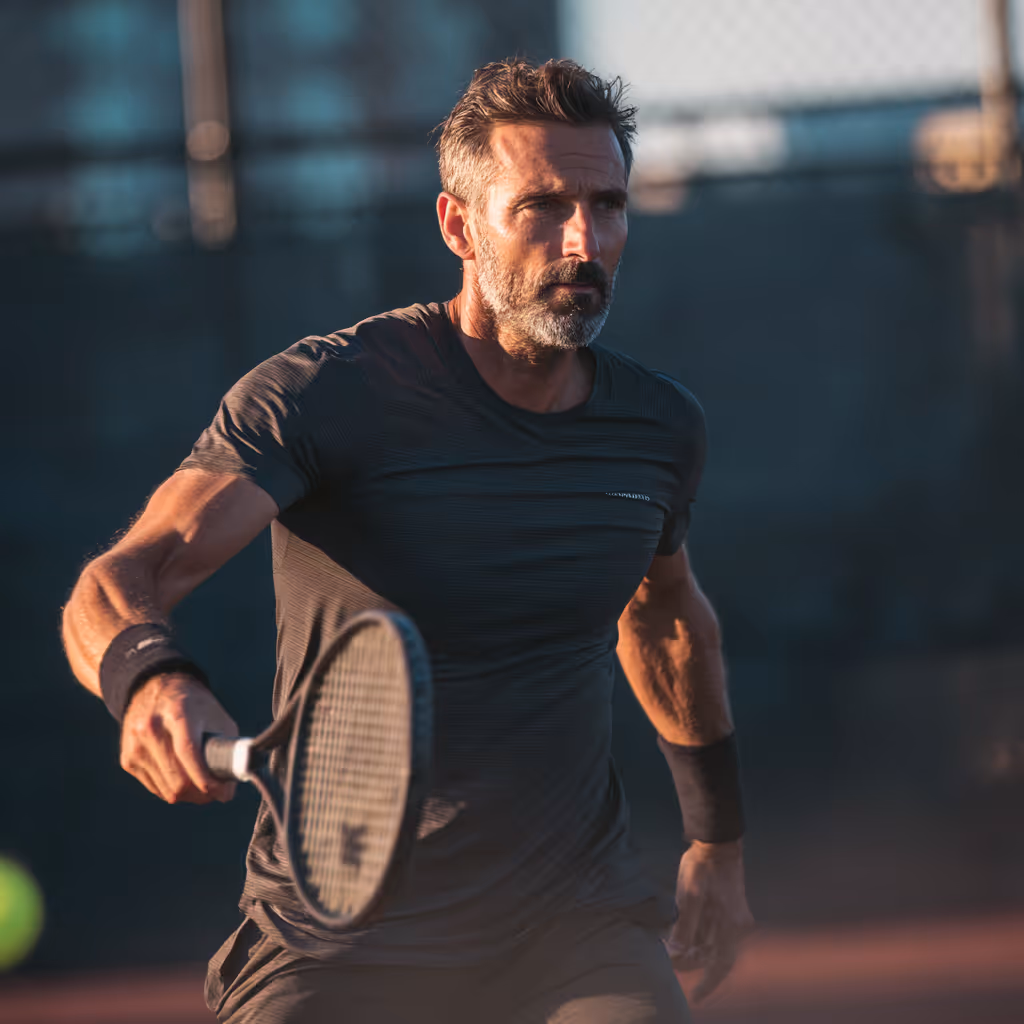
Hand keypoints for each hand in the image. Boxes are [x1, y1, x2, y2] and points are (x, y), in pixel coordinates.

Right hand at [120, 672, 238, 804]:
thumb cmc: (194, 706)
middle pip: (177, 779)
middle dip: (201, 794)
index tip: (221, 792)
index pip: (189, 752)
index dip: (206, 779)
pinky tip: (183, 779)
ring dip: (188, 796)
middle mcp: (150, 728)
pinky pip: (155, 789)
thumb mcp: (216, 717)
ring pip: (166, 791)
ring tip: (202, 787)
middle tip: (216, 793)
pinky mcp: (127, 759)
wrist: (155, 689)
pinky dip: (172, 790)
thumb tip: (228, 789)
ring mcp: (135, 745)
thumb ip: (227, 749)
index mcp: (177, 713)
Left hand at [665, 838, 754, 1003]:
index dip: (708, 983)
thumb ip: (685, 927)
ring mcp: (735, 917)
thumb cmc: (704, 868)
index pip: (721, 967)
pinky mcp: (730, 908)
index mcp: (732, 927)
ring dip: (697, 951)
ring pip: (715, 945)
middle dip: (696, 964)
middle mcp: (738, 926)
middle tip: (675, 965)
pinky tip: (685, 935)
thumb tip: (678, 954)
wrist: (717, 841)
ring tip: (676, 951)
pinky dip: (701, 938)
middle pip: (717, 957)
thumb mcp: (690, 897)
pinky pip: (716, 932)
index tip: (696, 997)